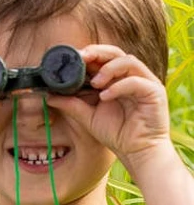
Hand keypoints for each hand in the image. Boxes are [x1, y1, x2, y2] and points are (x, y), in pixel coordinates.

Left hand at [47, 45, 172, 179]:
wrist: (136, 151)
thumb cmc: (116, 133)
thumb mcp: (88, 117)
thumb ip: (71, 105)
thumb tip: (48, 95)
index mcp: (116, 79)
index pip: (103, 59)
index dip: (88, 55)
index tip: (70, 58)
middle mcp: (131, 76)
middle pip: (116, 53)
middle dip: (97, 53)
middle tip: (81, 59)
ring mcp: (144, 82)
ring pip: (129, 61)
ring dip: (108, 69)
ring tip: (94, 84)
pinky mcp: (155, 92)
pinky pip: (137, 82)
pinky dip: (119, 86)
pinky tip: (105, 96)